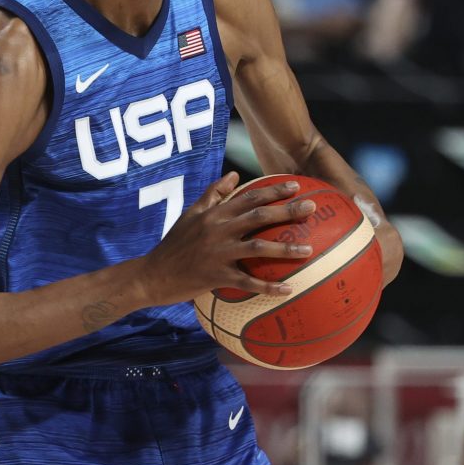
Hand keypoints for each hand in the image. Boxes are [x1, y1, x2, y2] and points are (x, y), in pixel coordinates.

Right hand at [141, 171, 315, 303]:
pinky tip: (288, 289)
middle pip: (258, 217)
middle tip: (312, 208)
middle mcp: (217, 230)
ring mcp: (217, 253)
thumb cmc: (174, 245)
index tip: (296, 186)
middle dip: (286, 210)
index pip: (248, 197)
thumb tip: (234, 175)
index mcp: (213, 215)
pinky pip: (247, 282)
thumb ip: (213, 194)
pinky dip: (268, 287)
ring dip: (285, 248)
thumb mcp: (190, 214)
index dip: (273, 191)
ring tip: (309, 249)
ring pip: (257, 248)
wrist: (152, 275)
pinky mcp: (216, 276)